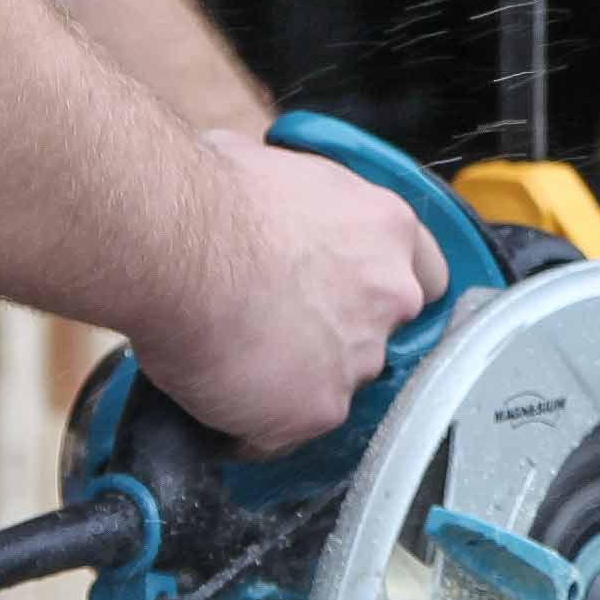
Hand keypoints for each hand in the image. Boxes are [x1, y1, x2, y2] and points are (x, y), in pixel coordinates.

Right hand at [139, 135, 441, 449]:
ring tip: (234, 361)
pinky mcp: (317, 410)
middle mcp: (389, 296)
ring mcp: (358, 359)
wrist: (175, 246)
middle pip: (380, 336)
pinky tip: (215, 397)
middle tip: (277, 328)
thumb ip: (297, 202)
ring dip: (295, 382)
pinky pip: (284, 431)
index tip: (352, 297)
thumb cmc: (209, 196)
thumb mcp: (271, 168)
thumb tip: (265, 194)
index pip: (424, 274)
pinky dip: (252, 424)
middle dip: (335, 339)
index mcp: (385, 228)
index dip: (382, 291)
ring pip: (334, 387)